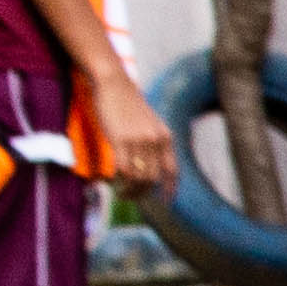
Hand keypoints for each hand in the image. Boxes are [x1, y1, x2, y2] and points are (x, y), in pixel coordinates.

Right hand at [82, 68, 173, 191]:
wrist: (114, 84)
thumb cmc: (128, 104)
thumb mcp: (150, 123)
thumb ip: (153, 141)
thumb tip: (149, 164)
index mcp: (166, 137)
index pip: (172, 170)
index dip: (170, 188)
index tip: (167, 201)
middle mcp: (156, 140)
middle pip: (152, 178)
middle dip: (143, 192)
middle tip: (132, 197)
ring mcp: (139, 140)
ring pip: (138, 177)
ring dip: (130, 190)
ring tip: (122, 193)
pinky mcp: (120, 140)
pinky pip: (123, 169)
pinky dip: (120, 180)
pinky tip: (115, 183)